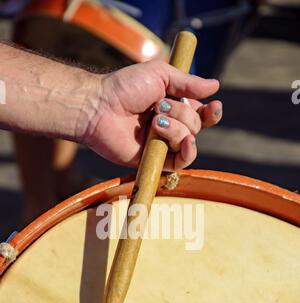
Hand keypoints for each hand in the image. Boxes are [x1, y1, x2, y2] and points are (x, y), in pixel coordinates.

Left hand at [83, 60, 221, 170]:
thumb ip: (188, 82)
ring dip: (178, 128)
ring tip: (155, 121)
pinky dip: (186, 151)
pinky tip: (181, 140)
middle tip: (158, 106)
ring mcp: (162, 144)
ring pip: (190, 142)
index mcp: (173, 106)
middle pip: (197, 126)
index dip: (211, 112)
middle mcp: (170, 125)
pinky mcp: (154, 160)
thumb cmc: (125, 87)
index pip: (201, 113)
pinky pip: (180, 163)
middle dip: (183, 113)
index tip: (214, 106)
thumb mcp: (160, 74)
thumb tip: (216, 85)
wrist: (100, 107)